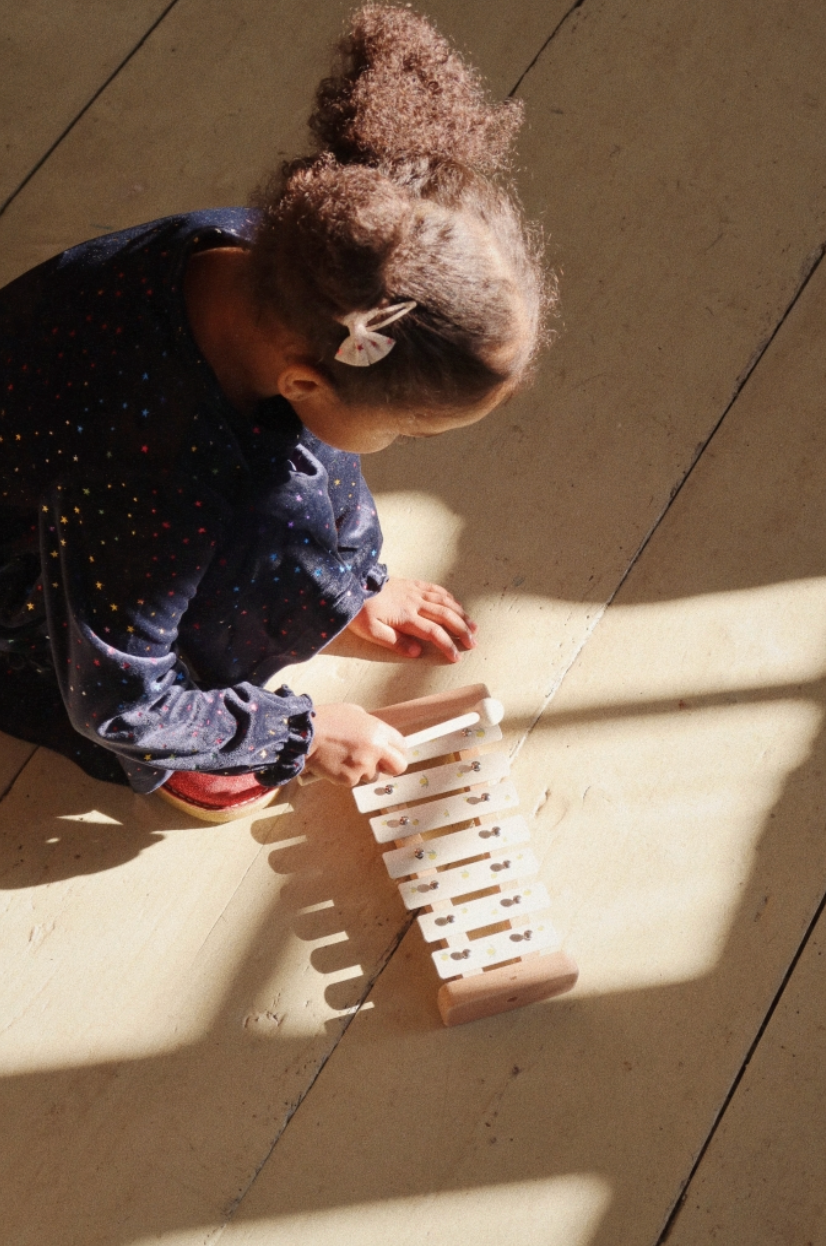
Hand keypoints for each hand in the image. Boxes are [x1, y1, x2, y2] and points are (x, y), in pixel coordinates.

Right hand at [306, 702, 406, 785]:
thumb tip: (378, 736)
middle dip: (390, 767)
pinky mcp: (350, 779)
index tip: (393, 755)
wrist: (304, 735)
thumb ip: (371, 726)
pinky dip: (347, 775)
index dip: (398, 752)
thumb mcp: (355, 713)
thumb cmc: (326, 720)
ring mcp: (363, 766)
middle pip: (399, 767)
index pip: (403, 747)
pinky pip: (355, 781)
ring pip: (373, 776)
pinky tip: (337, 763)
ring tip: (347, 758)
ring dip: (364, 770)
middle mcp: (375, 749)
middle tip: (379, 764)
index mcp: (379, 731)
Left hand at [348, 577, 477, 663]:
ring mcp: (415, 591)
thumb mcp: (372, 632)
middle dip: (462, 630)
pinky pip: (435, 589)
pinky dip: (449, 597)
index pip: (434, 633)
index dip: (447, 646)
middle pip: (445, 616)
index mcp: (406, 617)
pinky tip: (456, 603)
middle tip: (473, 642)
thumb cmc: (360, 611)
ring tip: (473, 625)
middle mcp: (415, 603)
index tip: (456, 657)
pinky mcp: (411, 583)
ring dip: (461, 614)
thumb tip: (417, 652)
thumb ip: (395, 642)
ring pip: (445, 602)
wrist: (352, 583)